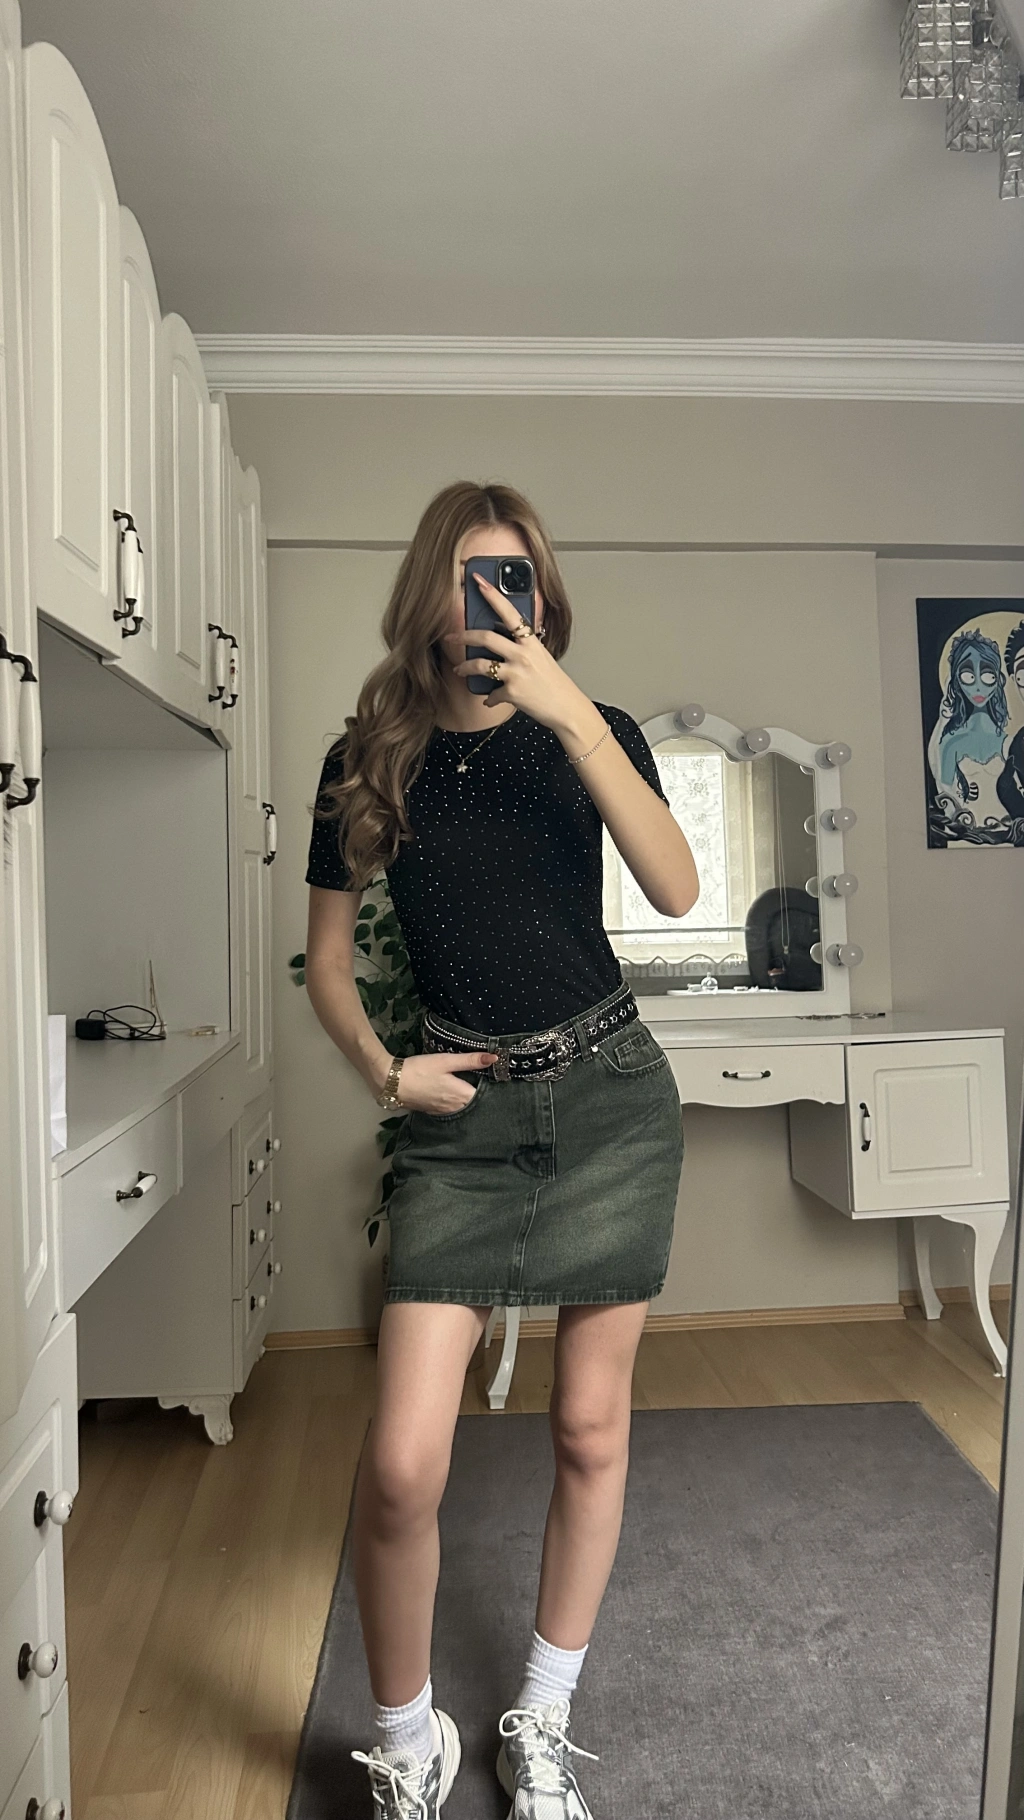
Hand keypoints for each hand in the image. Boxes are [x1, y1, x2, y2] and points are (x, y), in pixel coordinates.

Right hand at [394, 1049, 497, 1114]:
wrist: (392, 1083)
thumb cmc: (420, 1070)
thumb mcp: (446, 1061)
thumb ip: (470, 1060)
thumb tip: (494, 1058)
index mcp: (462, 1095)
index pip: (485, 1094)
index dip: (488, 1084)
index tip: (490, 1074)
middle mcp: (455, 1108)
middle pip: (474, 1101)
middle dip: (478, 1091)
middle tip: (479, 1076)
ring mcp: (444, 1111)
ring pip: (462, 1106)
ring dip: (465, 1097)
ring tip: (465, 1082)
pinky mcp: (433, 1111)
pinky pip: (450, 1108)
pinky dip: (453, 1101)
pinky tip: (449, 1090)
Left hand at [442, 571, 590, 734]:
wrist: (567, 708)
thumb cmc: (554, 683)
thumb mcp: (541, 656)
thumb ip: (522, 646)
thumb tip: (501, 641)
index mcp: (531, 641)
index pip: (509, 612)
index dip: (492, 595)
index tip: (478, 581)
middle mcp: (523, 654)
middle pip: (486, 637)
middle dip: (463, 636)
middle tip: (451, 637)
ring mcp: (516, 673)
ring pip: (480, 664)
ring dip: (465, 667)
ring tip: (459, 669)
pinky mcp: (512, 692)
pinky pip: (491, 694)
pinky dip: (489, 699)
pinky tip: (489, 699)